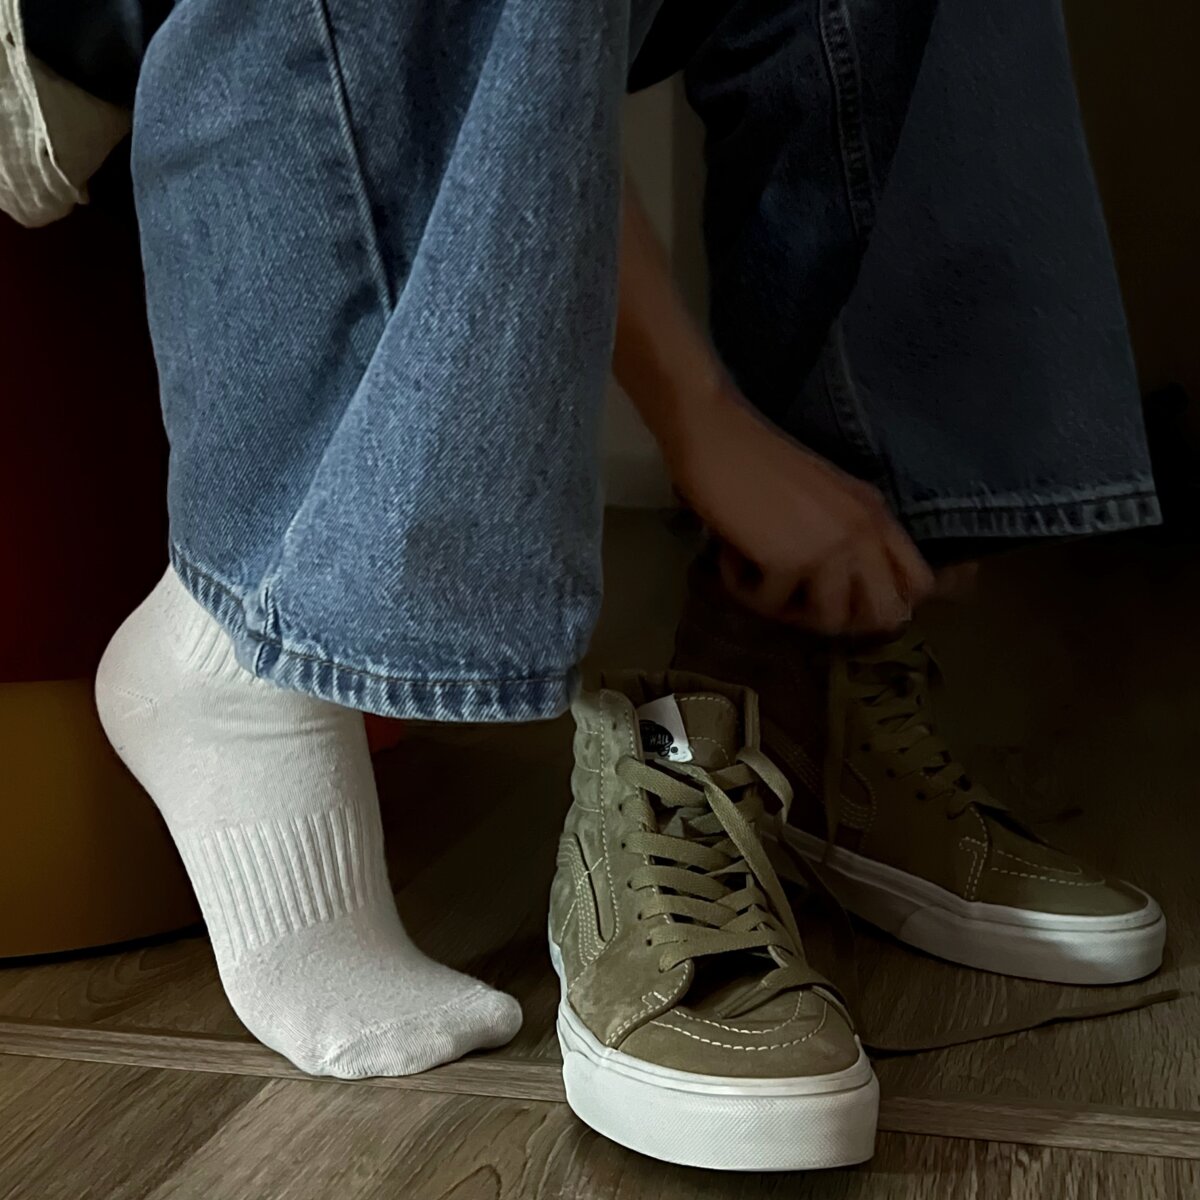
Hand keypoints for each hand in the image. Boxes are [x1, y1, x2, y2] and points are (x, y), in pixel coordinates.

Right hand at [664, 386, 934, 635]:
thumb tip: (846, 595)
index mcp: (877, 515)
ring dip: (789, 609)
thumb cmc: (757, 462)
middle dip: (842, 619)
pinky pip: (772, 606)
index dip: (885, 603)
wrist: (717, 437)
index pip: (918, 583)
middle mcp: (864, 532)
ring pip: (828, 621)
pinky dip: (744, 589)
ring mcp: (832, 547)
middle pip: (886, 615)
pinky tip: (730, 558)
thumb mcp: (825, 498)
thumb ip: (845, 535)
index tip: (846, 600)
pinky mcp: (791, 561)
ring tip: (760, 576)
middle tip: (802, 601)